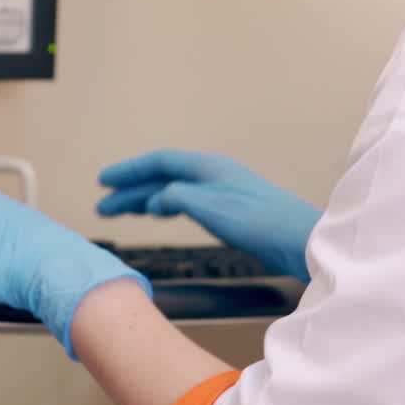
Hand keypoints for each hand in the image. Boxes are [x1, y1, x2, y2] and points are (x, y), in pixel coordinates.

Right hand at [96, 149, 319, 281]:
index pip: (159, 162)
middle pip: (162, 176)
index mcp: (207, 168)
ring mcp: (221, 191)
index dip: (129, 171)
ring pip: (172, 190)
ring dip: (144, 200)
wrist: (300, 242)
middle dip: (130, 189)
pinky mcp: (228, 210)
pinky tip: (158, 214)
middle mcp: (212, 175)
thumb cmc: (262, 223)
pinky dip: (164, 207)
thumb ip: (178, 198)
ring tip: (120, 212)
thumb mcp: (211, 209)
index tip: (104, 181)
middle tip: (103, 206)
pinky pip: (184, 202)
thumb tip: (155, 199)